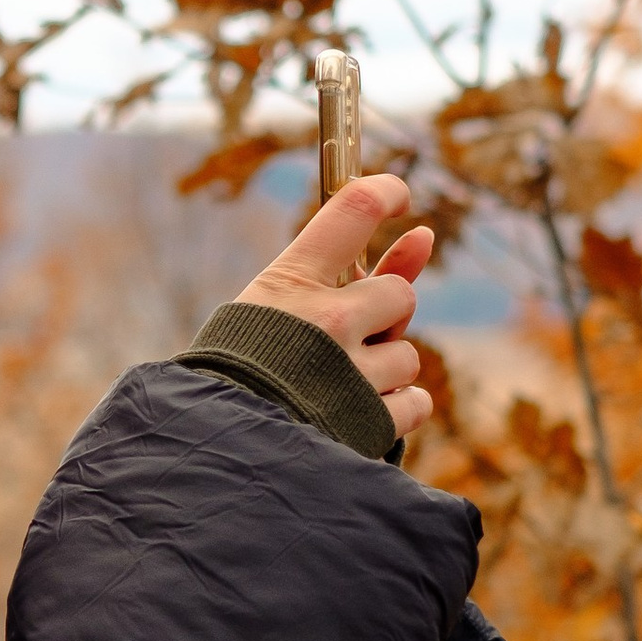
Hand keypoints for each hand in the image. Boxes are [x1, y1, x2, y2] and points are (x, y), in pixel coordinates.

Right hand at [230, 175, 435, 441]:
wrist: (213, 446)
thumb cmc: (241, 369)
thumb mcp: (274, 307)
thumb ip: (352, 276)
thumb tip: (428, 235)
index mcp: (290, 283)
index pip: (353, 209)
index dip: (386, 194)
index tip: (399, 198)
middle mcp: (326, 320)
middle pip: (399, 294)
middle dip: (383, 319)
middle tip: (344, 339)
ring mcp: (349, 371)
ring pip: (407, 356)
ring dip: (384, 372)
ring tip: (337, 388)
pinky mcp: (367, 421)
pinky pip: (415, 402)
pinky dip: (395, 411)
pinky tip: (358, 414)